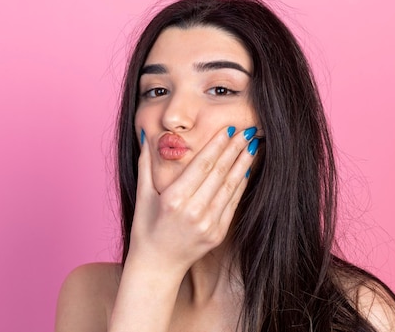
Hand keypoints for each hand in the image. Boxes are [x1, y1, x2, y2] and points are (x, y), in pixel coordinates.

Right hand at [127, 126, 258, 275]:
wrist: (157, 265)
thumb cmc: (146, 228)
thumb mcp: (142, 195)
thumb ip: (145, 164)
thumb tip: (144, 134)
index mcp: (174, 199)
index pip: (202, 165)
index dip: (217, 145)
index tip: (228, 129)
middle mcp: (193, 212)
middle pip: (219, 173)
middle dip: (234, 149)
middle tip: (247, 130)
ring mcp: (208, 224)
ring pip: (230, 187)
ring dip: (243, 164)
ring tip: (252, 145)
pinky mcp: (218, 234)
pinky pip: (232, 203)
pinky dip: (240, 185)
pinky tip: (246, 169)